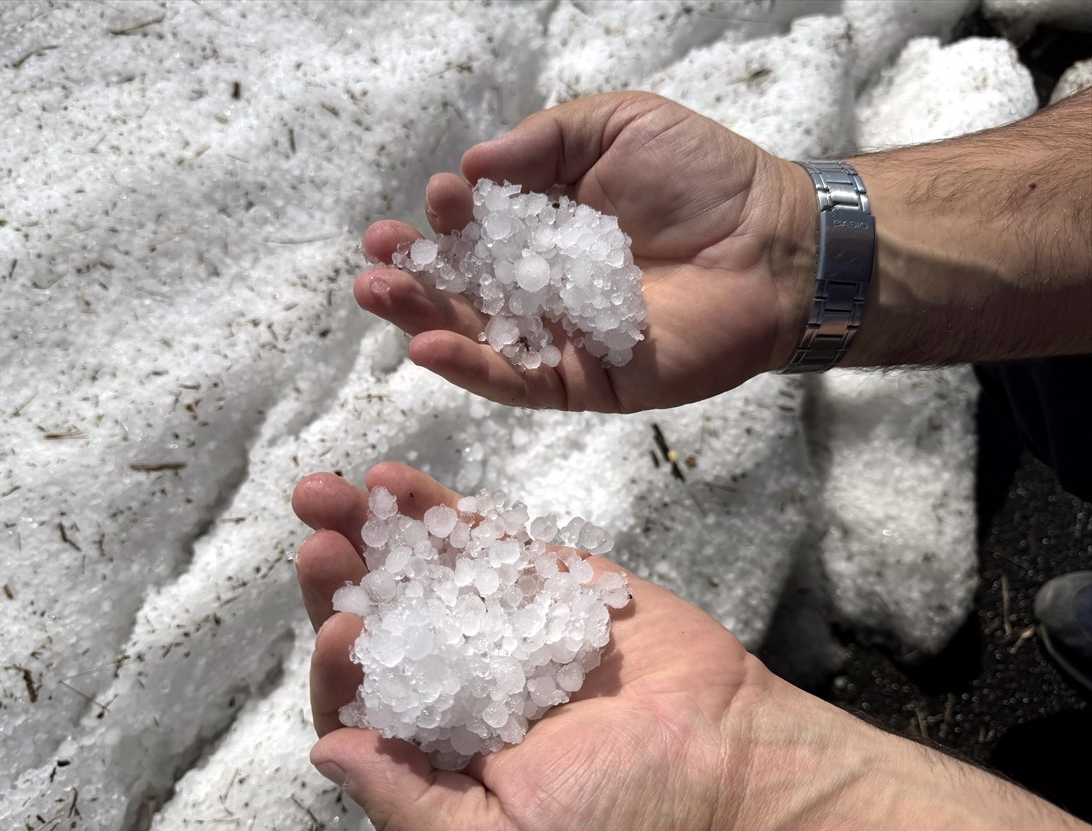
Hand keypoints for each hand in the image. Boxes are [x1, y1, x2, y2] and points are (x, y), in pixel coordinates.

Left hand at [291, 462, 785, 830]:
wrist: (741, 775)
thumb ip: (411, 807)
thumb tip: (328, 753)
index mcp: (446, 759)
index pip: (368, 704)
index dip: (341, 667)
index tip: (343, 631)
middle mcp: (468, 688)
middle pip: (385, 626)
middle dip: (343, 582)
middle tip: (318, 538)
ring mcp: (510, 630)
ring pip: (425, 574)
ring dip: (374, 533)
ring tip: (329, 491)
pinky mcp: (554, 584)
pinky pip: (490, 543)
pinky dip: (442, 513)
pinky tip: (394, 483)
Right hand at [355, 92, 815, 411]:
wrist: (778, 242)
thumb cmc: (706, 178)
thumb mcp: (617, 127)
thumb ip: (543, 144)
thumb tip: (472, 167)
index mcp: (545, 228)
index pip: (477, 230)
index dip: (448, 218)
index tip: (438, 199)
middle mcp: (544, 286)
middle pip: (463, 289)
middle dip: (414, 274)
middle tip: (373, 263)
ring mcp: (562, 338)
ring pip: (479, 338)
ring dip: (423, 320)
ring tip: (378, 296)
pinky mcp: (587, 382)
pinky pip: (521, 382)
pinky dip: (474, 369)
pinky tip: (429, 347)